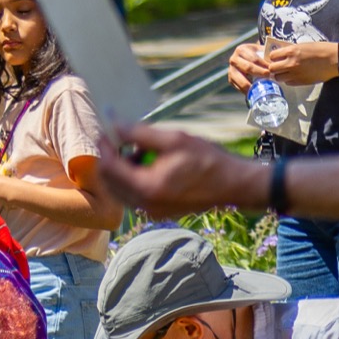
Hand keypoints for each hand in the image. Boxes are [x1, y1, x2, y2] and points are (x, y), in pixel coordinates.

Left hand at [97, 123, 262, 218]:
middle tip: (117, 139)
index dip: (105, 148)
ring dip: (120, 170)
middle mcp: (145, 205)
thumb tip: (115, 125)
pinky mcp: (158, 212)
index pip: (110, 169)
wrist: (233, 184)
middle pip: (110, 183)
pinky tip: (147, 164)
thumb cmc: (207, 159)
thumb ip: (139, 134)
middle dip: (110, 160)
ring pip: (120, 191)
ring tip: (137, 150)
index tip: (105, 131)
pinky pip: (134, 197)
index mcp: (147, 188)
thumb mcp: (173, 139)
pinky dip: (132, 180)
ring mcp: (151, 212)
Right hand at [226, 42, 268, 93]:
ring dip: (253, 85)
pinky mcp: (231, 80)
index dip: (264, 64)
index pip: (254, 58)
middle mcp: (234, 60)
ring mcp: (231, 70)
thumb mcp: (260, 51)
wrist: (246, 59)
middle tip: (269, 76)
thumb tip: (277, 62)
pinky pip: (239, 88)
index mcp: (241, 50)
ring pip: (242, 80)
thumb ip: (267, 55)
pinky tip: (255, 93)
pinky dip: (248, 91)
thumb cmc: (256, 55)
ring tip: (262, 88)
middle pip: (248, 68)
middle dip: (259, 73)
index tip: (272, 69)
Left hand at [264, 40, 337, 85]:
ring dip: (280, 74)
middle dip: (274, 67)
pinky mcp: (301, 82)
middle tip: (278, 65)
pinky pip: (288, 83)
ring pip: (278, 78)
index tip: (276, 57)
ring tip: (286, 71)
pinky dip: (288, 80)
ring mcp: (295, 74)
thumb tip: (281, 54)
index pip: (272, 56)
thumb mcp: (303, 45)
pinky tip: (293, 75)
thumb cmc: (320, 49)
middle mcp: (291, 63)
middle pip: (272, 68)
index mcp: (291, 51)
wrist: (334, 60)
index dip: (273, 57)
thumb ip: (291, 50)